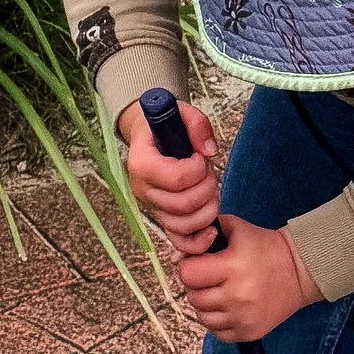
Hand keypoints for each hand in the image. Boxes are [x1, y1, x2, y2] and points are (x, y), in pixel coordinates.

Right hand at [117, 93, 223, 259]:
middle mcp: (142, 189)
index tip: (199, 156)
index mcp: (141, 163)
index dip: (198, 169)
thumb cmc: (167, 125)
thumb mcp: (182, 112)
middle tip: (207, 172)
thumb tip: (208, 152)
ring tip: (209, 190)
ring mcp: (151, 207)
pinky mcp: (161, 218)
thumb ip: (197, 126)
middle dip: (206, 188)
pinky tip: (211, 230)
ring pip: (183, 225)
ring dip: (207, 210)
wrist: (150, 136)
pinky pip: (178, 240)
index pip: (177, 179)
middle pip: (183, 204)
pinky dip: (197, 242)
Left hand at [176, 218, 317, 344]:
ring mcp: (243, 317)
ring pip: (202, 316)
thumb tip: (177, 253)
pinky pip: (217, 332)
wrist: (300, 271)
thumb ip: (204, 234)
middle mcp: (237, 295)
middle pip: (194, 296)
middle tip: (209, 277)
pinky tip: (227, 307)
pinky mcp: (249, 333)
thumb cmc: (265, 247)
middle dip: (197, 285)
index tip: (198, 263)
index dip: (188, 266)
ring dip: (205, 304)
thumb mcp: (236, 229)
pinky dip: (217, 320)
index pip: (189, 273)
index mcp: (233, 266)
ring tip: (218, 292)